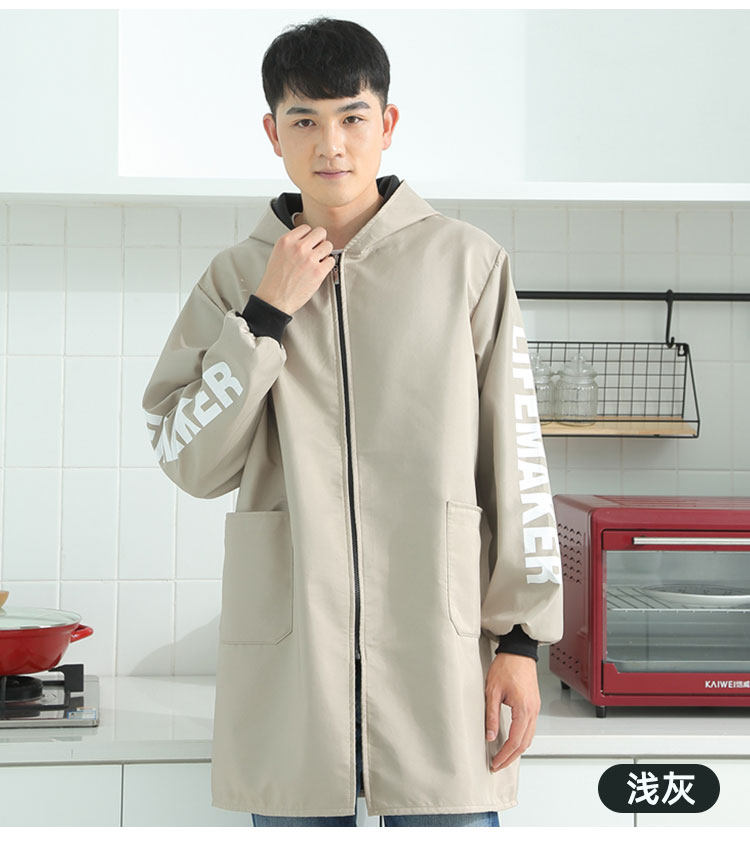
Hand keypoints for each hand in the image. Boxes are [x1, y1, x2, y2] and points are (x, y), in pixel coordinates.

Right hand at [255, 223, 335, 315]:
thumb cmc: (274, 281)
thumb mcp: (277, 254)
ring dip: (325, 252)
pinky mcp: (318, 272)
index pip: (306, 228)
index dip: (309, 236)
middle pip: (320, 232)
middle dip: (320, 240)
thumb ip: (291, 245)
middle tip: (318, 249)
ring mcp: (309, 259)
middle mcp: (298, 247)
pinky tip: (320, 269)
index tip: (310, 242)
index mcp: (286, 241)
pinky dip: (328, 265)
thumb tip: (305, 241)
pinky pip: (331, 261)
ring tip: (319, 260)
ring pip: (328, 245)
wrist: (274, 299)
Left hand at [485, 652, 540, 772]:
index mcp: (523, 709)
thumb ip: (492, 716)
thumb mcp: (492, 691)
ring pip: (529, 738)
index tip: (495, 763)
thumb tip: (490, 736)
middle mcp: (532, 711)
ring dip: (517, 750)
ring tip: (503, 757)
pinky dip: (521, 739)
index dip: (504, 755)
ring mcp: (535, 708)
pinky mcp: (534, 705)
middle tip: (497, 765)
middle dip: (510, 758)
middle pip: (524, 744)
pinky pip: (530, 728)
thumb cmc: (506, 666)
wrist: (518, 652)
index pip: (515, 741)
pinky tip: (512, 741)